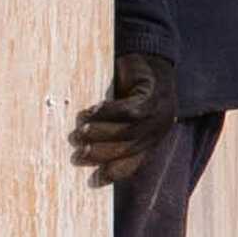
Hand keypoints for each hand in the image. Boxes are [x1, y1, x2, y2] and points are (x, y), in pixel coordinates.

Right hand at [71, 47, 181, 180]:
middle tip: (78, 156)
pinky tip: (89, 113)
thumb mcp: (123, 114)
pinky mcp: (153, 95)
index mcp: (152, 138)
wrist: (149, 56)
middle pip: (130, 149)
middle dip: (101, 155)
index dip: (114, 173)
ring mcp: (159, 112)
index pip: (134, 163)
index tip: (93, 181)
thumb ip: (112, 131)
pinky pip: (127, 110)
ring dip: (100, 134)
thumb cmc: (130, 87)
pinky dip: (106, 114)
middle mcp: (159, 128)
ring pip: (128, 131)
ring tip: (79, 134)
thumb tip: (83, 150)